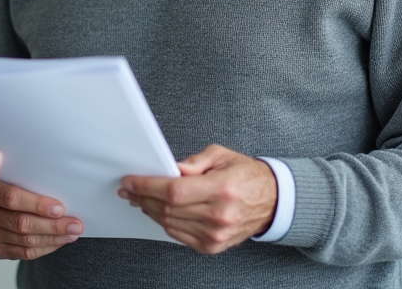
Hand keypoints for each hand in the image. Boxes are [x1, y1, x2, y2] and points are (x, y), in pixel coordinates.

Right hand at [0, 179, 83, 259]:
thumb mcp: (4, 173)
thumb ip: (23, 176)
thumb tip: (58, 179)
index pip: (12, 199)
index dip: (37, 204)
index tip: (60, 207)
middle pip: (21, 223)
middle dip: (52, 225)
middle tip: (75, 224)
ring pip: (25, 241)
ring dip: (53, 238)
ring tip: (72, 233)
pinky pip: (24, 253)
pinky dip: (45, 248)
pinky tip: (59, 242)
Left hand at [119, 144, 276, 253]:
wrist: (271, 201)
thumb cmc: (246, 176)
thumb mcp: (221, 155)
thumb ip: (193, 162)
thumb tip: (169, 169)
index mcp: (221, 189)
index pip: (173, 191)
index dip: (147, 187)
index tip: (131, 182)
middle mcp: (219, 215)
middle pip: (168, 208)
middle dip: (143, 197)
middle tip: (130, 189)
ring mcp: (215, 234)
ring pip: (169, 224)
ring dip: (150, 211)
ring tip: (140, 199)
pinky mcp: (213, 245)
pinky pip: (179, 235)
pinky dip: (165, 223)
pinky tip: (159, 212)